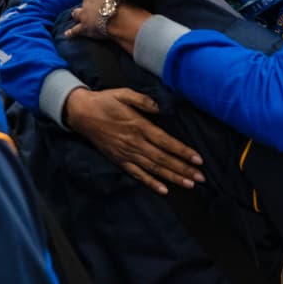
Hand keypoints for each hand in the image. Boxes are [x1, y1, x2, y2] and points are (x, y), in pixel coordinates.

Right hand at [63, 87, 202, 194]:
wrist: (81, 113)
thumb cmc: (105, 101)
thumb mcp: (124, 94)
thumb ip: (144, 100)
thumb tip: (161, 108)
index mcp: (138, 126)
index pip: (165, 142)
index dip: (182, 151)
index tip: (198, 159)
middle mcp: (134, 143)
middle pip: (163, 159)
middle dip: (183, 168)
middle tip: (201, 177)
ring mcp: (126, 153)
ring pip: (153, 168)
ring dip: (172, 177)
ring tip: (189, 184)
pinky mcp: (119, 160)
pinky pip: (137, 174)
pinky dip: (150, 183)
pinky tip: (163, 190)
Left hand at [66, 0, 116, 40]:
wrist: (118, 18)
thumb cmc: (123, 3)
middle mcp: (89, 0)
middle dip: (88, 2)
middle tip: (95, 6)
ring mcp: (84, 14)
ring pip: (76, 13)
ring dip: (77, 14)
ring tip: (76, 15)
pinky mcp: (84, 27)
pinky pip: (75, 30)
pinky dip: (71, 33)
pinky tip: (67, 35)